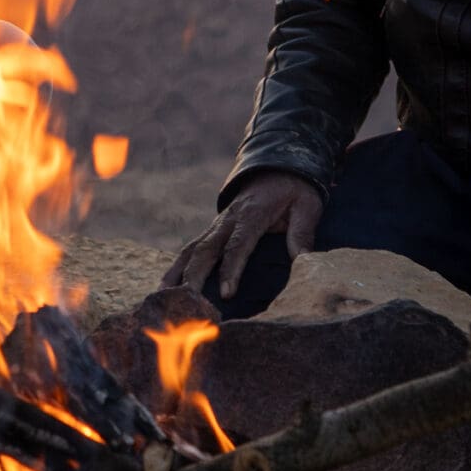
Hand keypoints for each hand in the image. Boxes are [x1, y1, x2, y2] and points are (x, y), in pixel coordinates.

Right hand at [161, 171, 323, 304]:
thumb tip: (302, 259)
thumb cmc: (294, 190)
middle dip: (194, 276)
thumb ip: (302, 232)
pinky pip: (192, 248)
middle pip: (206, 249)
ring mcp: (217, 224)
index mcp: (252, 215)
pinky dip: (178, 266)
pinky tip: (167, 285)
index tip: (226, 294)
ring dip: (177, 272)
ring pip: (192, 248)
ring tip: (164, 295)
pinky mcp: (213, 230)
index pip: (238, 245)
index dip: (230, 270)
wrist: (277, 168)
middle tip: (188, 302)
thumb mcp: (307, 206)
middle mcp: (228, 220)